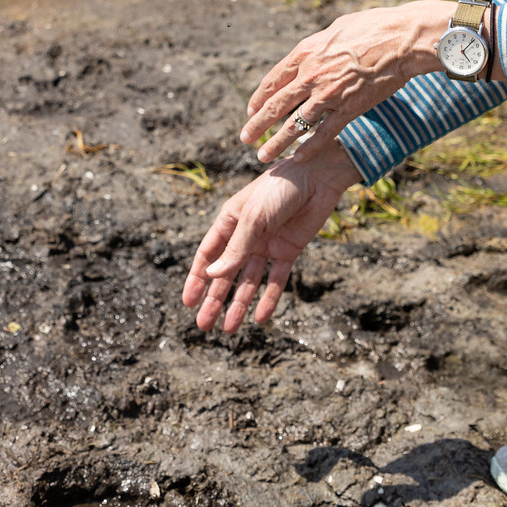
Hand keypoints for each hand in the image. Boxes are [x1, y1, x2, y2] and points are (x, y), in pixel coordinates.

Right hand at [182, 139, 358, 331]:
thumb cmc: (279, 188)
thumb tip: (213, 276)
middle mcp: (246, 236)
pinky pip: (276, 280)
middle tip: (204, 326)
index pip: (208, 255)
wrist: (317, 177)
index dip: (197, 279)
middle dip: (215, 300)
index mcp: (229, 222)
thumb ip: (235, 249)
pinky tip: (260, 318)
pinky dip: (269, 298)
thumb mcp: (253, 218)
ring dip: (239, 304)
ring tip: (229, 329)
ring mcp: (267, 245)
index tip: (188, 302)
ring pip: (249, 281)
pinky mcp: (289, 251)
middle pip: (226, 274)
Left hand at [240, 0, 449, 161]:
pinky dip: (309, 148)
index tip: (250, 111)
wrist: (401, 40)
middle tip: (244, 138)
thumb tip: (310, 53)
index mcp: (305, 53)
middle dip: (257, 124)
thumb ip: (318, 46)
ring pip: (295, 124)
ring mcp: (328, 94)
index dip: (259, 98)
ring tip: (262, 156)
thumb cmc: (373, 27)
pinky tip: (297, 158)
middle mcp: (311, 75)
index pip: (273, 81)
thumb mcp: (335, 29)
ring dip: (276, 142)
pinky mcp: (349, 109)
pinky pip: (323, 133)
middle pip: (276, 105)